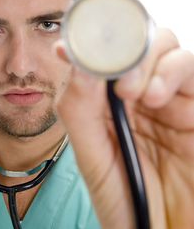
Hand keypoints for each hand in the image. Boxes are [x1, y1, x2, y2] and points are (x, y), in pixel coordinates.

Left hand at [55, 28, 193, 228]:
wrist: (161, 225)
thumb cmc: (124, 195)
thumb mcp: (91, 154)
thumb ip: (79, 107)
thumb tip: (74, 59)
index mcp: (107, 100)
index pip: (100, 56)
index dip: (88, 45)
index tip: (73, 46)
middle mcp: (138, 92)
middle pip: (136, 43)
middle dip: (124, 53)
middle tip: (115, 81)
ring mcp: (169, 96)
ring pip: (166, 48)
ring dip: (149, 61)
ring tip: (136, 94)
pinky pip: (192, 70)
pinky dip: (173, 72)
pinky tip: (156, 96)